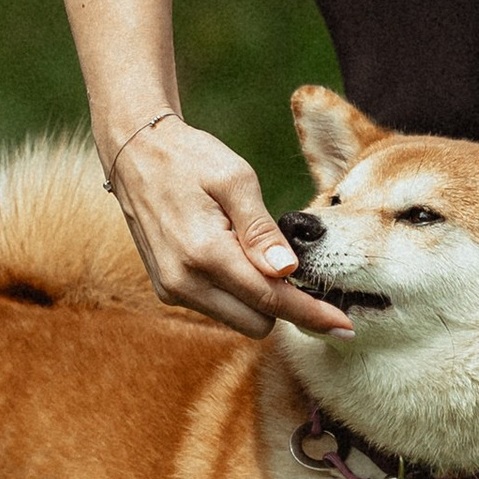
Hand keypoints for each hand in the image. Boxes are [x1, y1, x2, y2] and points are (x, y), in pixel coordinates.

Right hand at [107, 116, 354, 338]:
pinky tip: (236, 255)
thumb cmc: (189, 156)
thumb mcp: (234, 178)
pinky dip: (237, 291)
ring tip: (256, 249)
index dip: (311, 314)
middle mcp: (183, 281)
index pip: (271, 299)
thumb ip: (261, 229)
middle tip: (296, 266)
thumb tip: (287, 270)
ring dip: (259, 298)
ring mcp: (171, 288)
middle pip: (257, 322)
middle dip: (284, 303)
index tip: (344, 326)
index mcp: (204, 253)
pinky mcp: (166, 288)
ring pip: (238, 318)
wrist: (134, 151)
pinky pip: (217, 306)